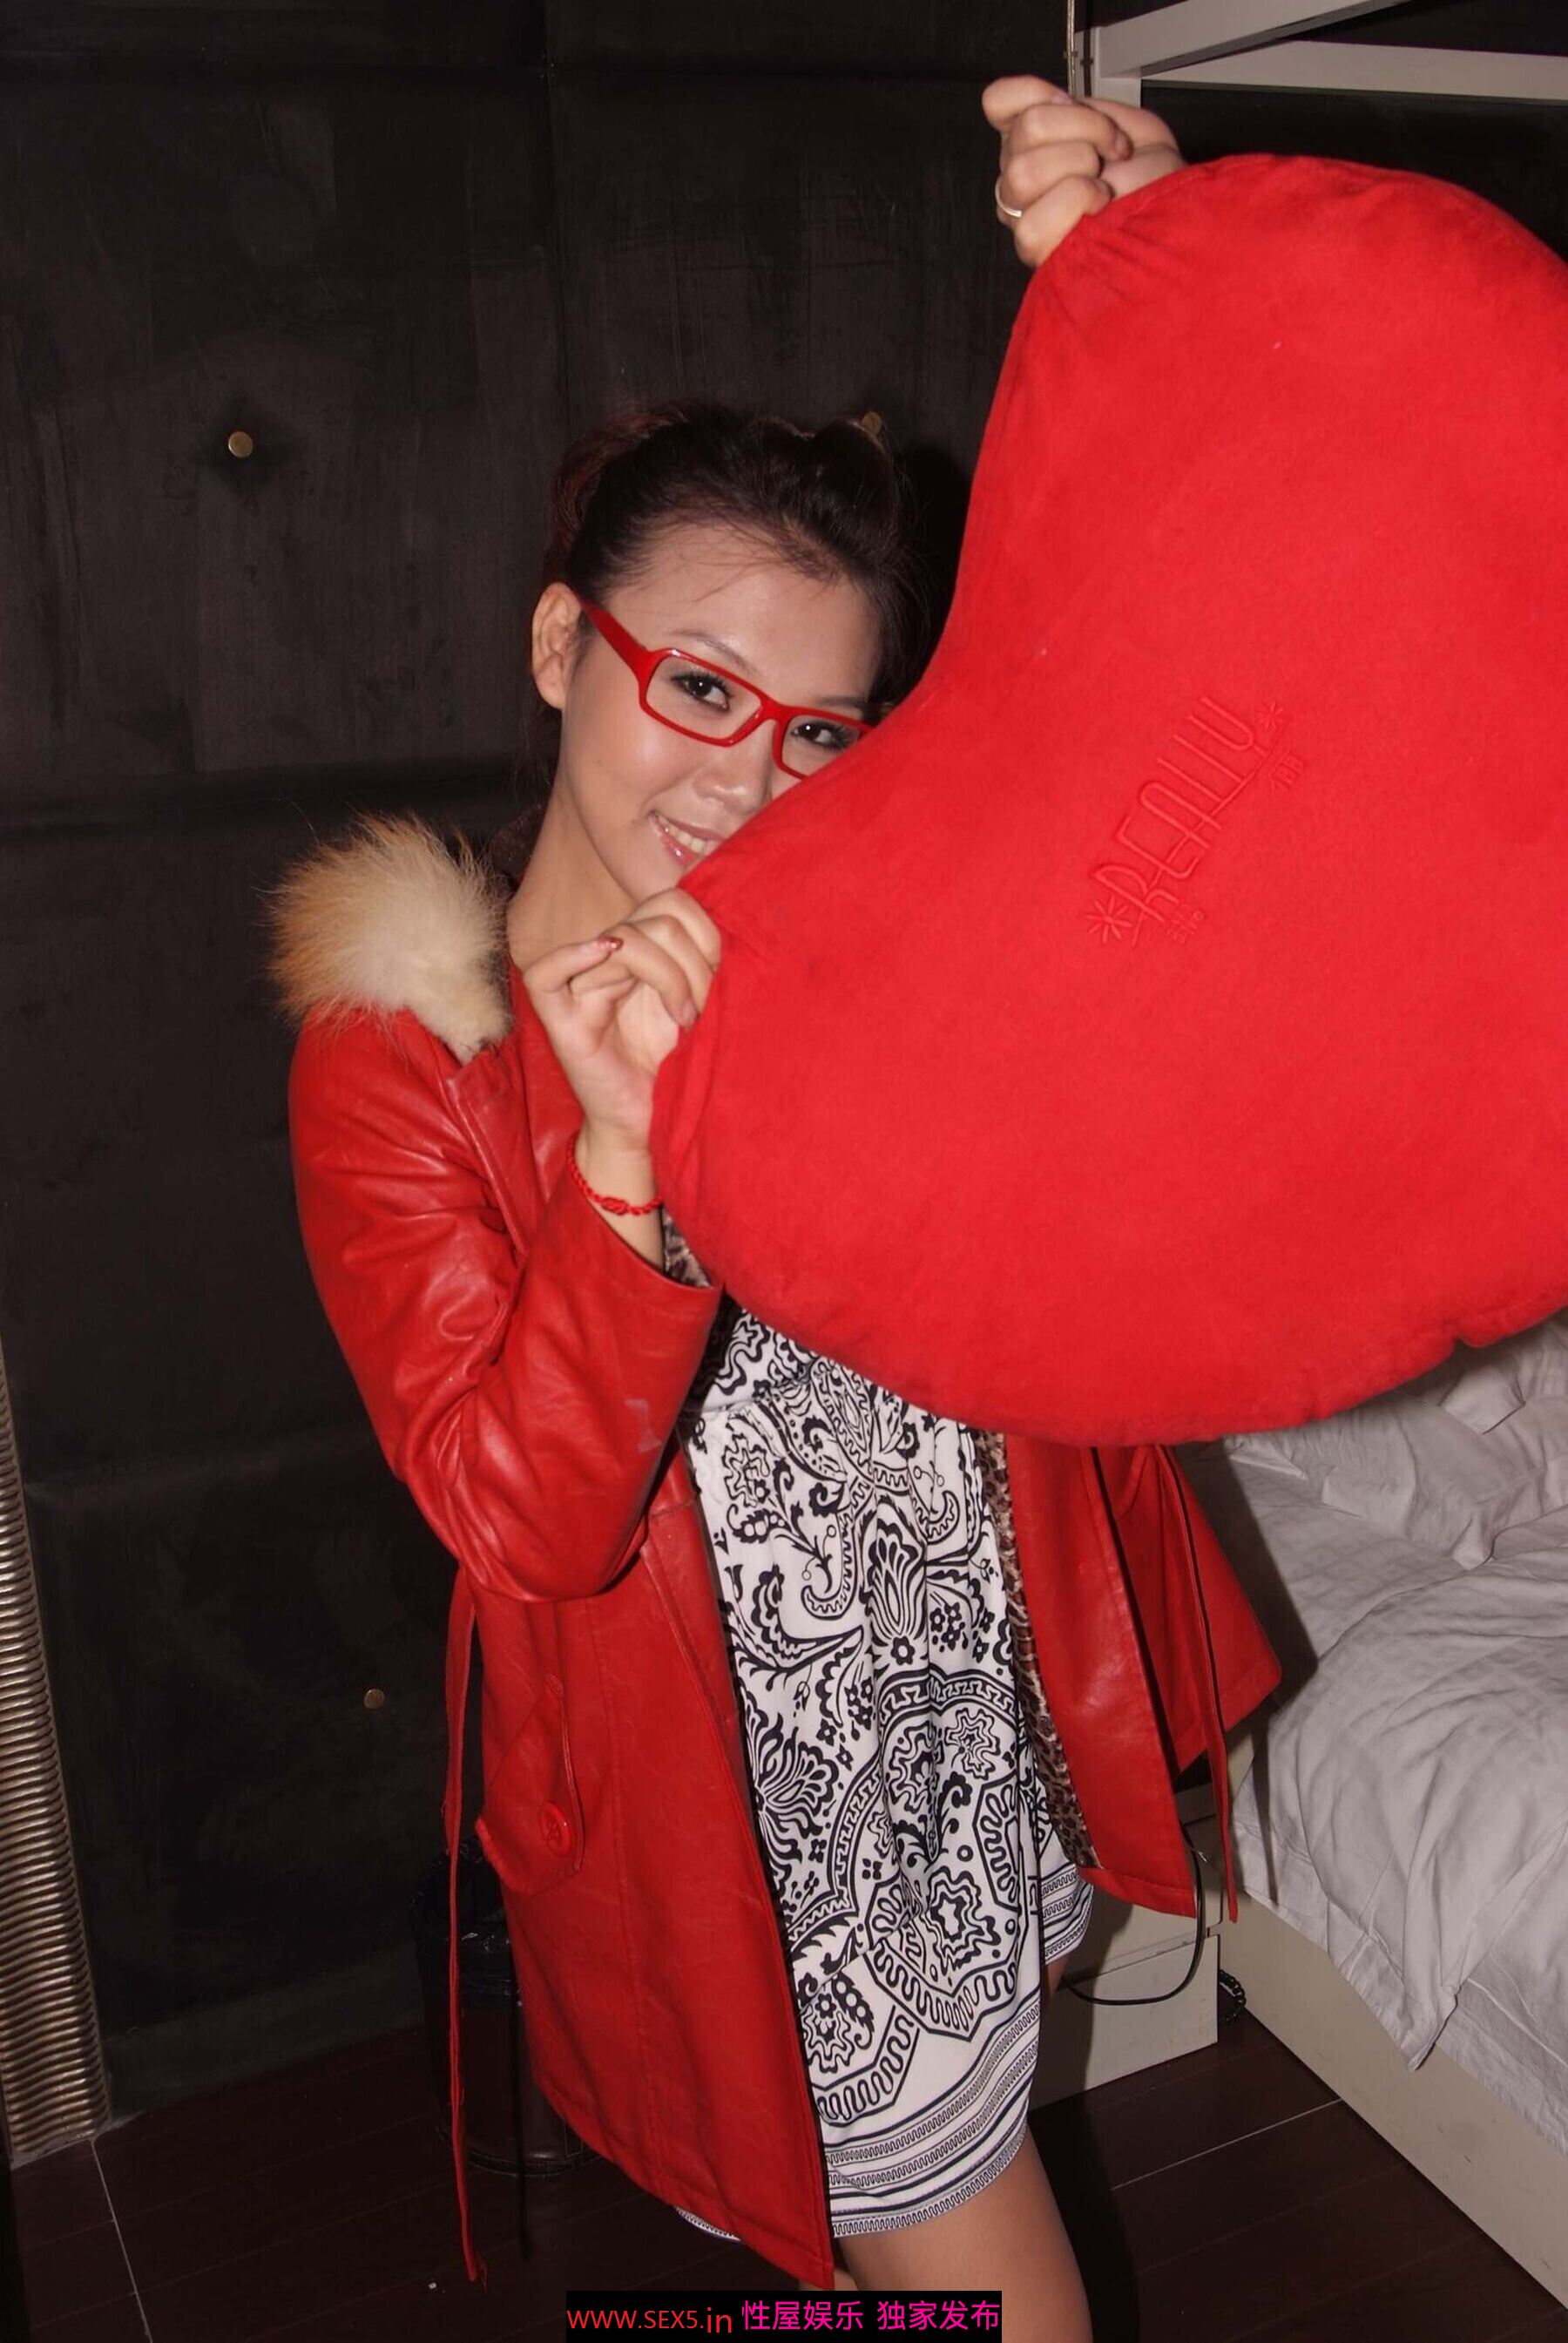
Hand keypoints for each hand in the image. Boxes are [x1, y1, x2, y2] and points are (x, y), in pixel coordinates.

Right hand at [521, 889, 722, 1166]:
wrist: (653, 1125)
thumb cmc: (679, 1071)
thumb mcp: (704, 1007)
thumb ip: (707, 963)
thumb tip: (738, 924)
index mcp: (645, 952)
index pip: (674, 902)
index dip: (707, 934)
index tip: (724, 980)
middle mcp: (611, 961)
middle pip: (657, 918)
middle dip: (694, 962)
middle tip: (704, 1009)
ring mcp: (582, 987)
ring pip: (624, 940)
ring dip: (670, 976)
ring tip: (687, 1019)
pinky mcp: (561, 1022)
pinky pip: (545, 974)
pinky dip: (573, 956)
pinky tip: (606, 954)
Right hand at [983, 74, 1184, 267]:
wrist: (1177, 215)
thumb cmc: (1152, 178)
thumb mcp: (1124, 120)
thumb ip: (1081, 105)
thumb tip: (1054, 104)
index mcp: (1034, 143)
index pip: (998, 102)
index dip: (1035, 92)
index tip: (1073, 105)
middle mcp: (1021, 176)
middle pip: (1026, 129)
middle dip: (1084, 128)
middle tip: (1111, 149)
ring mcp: (1023, 214)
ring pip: (1024, 170)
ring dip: (1079, 164)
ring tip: (1104, 180)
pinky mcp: (1035, 247)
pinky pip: (1034, 218)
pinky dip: (1078, 199)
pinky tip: (1099, 204)